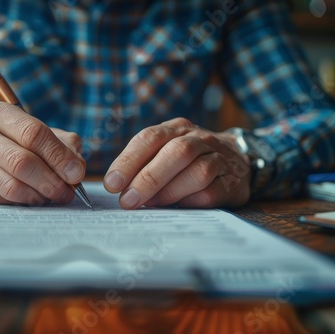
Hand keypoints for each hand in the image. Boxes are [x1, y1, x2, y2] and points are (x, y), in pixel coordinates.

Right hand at [0, 102, 85, 204]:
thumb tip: (75, 169)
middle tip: (67, 192)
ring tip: (53, 196)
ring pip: (11, 185)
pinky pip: (2, 199)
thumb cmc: (19, 140)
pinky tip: (34, 197)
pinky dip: (24, 202)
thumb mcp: (43, 132)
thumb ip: (64, 145)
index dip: (58, 156)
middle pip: (21, 161)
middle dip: (50, 180)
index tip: (76, 173)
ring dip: (39, 195)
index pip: (32, 133)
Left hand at [103, 118, 250, 208]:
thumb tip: (119, 187)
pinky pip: (212, 192)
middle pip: (177, 152)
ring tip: (152, 204)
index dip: (129, 161)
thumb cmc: (187, 159)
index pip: (150, 138)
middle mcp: (199, 139)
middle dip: (148, 178)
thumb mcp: (164, 150)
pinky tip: (178, 206)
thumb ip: (142, 164)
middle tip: (128, 200)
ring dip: (170, 191)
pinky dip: (192, 201)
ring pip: (199, 172)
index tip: (112, 184)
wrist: (237, 160)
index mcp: (176, 129)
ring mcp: (219, 159)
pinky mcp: (231, 183)